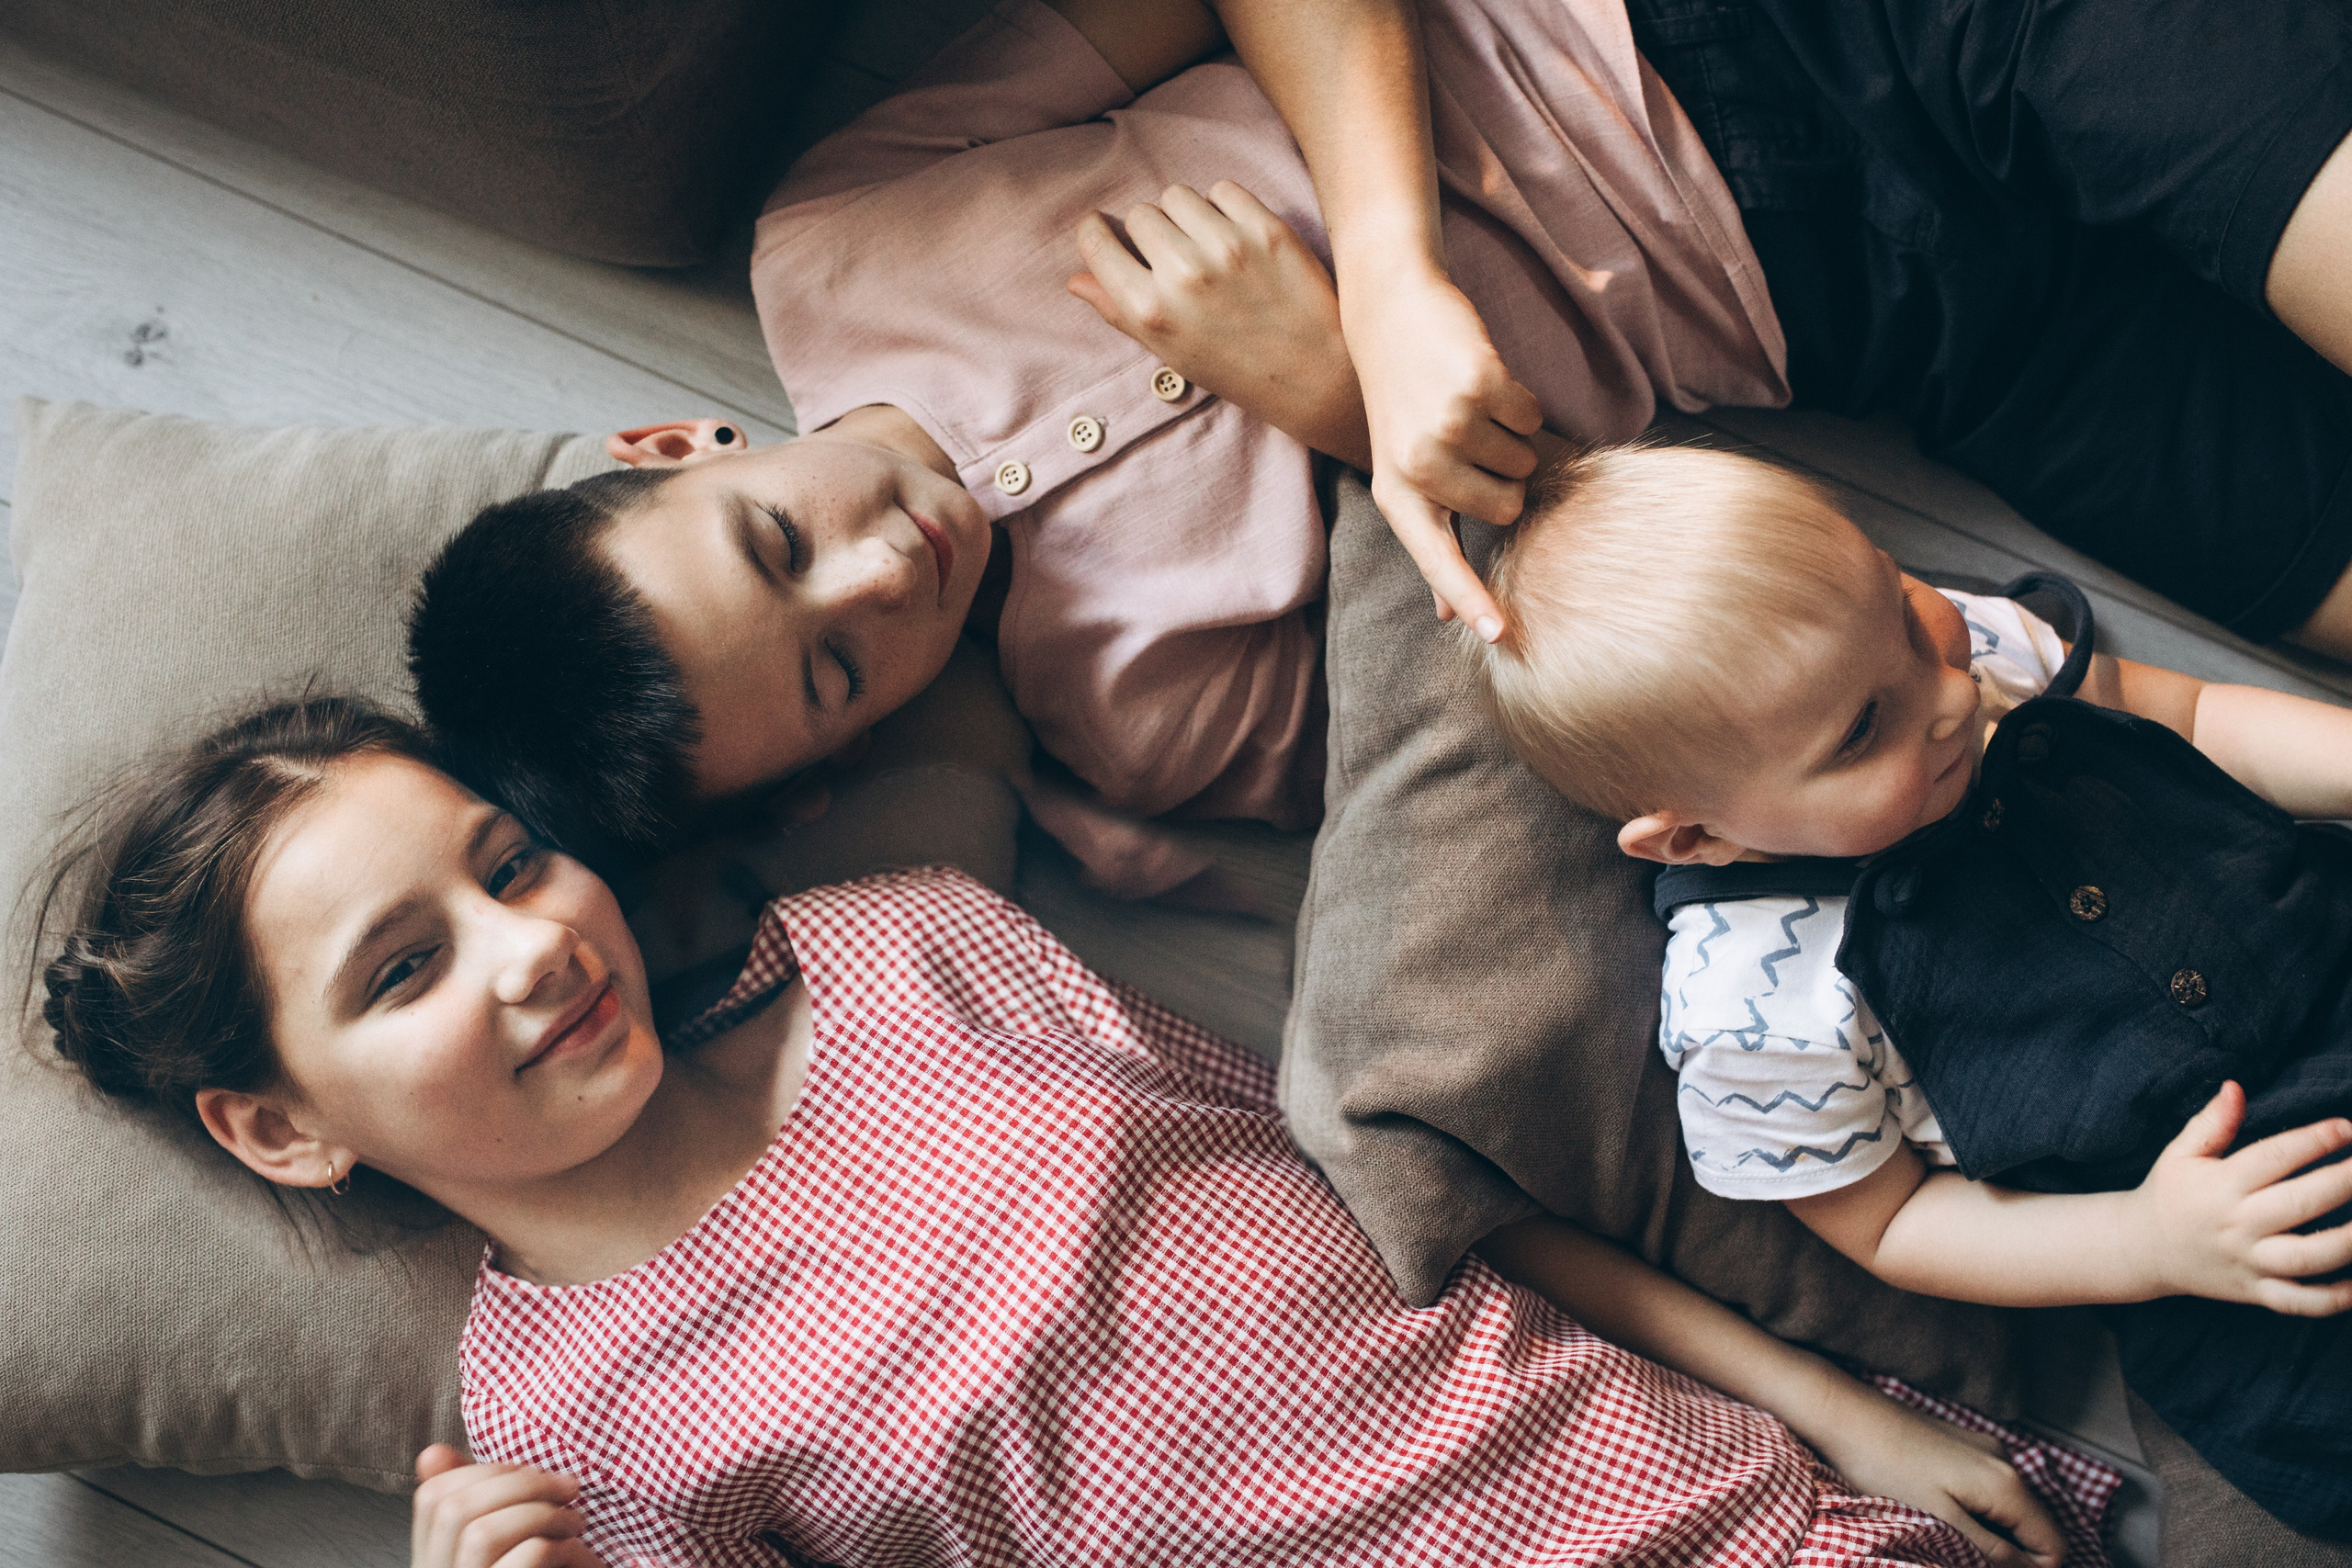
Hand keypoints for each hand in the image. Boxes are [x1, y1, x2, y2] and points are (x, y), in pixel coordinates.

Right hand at [412, 1444, 602, 1567]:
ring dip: (541, 1512)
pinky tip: (577, 1552)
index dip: (483, 1470)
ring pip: (482, 1533)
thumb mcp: (504, 1540)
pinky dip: (558, 1545)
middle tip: (568, 1488)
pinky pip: (524, 1560)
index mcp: (433, 1563)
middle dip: (521, 1482)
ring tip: (576, 1520)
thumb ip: (475, 1502)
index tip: (531, 1473)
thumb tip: (433, 1453)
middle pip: (455, 1509)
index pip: (432, 1497)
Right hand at [1069, 181, 1371, 468]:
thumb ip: (1119, 311)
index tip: (1108, 233)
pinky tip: (1236, 239)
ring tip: (1207, 247)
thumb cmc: (1237, 369)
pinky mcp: (1265, 228)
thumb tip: (1075, 279)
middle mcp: (1182, 274)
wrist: (1316, 375)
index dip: (1098, 233)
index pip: (1097, 241)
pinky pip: (1222, 190)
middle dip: (1151, 231)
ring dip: (1186, 215)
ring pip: (1178, 195)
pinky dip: (1224, 208)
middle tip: (1175, 257)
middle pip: (1140, 214)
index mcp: (1150, 310)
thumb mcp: (1170, 353)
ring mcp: (1226, 247)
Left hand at [1338, 263, 1541, 640]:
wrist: (1390, 316)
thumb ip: (1433, 541)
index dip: (1472, 600)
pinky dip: (1520, 402)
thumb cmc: (1403, 403)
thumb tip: (1445, 616)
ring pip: (1524, 460)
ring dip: (1511, 436)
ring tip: (1469, 408)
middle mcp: (1419, 467)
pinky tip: (1482, 383)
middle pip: (1507, 506)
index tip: (1502, 635)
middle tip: (1467, 441)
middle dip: (1505, 477)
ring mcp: (1447, 426)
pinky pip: (1532, 417)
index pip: (1439, 562)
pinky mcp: (1477, 386)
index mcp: (1399, 497)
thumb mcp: (1403, 476)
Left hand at [1804, 1392, 2063, 1567]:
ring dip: (1989, 1534)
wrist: (1843, 1413)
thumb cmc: (1883, 1467)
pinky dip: (1975, 1511)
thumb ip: (1992, 1551)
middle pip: (2034, 1527)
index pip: (2053, 1545)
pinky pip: (1988, 1490)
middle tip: (1960, 1556)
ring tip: (1945, 1537)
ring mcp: (1983, 1448)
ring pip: (2009, 1510)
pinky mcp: (1961, 1445)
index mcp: (2007, 1484)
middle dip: (2010, 1554)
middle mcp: (2005, 1461)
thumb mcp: (1941, 1521)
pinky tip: (1937, 1512)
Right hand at [2130, 1081, 2351, 1312]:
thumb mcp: (2180, 1153)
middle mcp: (2236, 1225)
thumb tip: (2236, 1087)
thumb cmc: (2168, 1194)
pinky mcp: (2255, 1291)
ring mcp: (2248, 1262)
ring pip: (2307, 1257)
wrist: (2141, 1249)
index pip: (2274, 1157)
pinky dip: (2333, 1299)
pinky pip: (2299, 1302)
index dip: (2315, 1140)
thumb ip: (2211, 1122)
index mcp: (2220, 1186)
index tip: (2345, 1128)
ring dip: (2347, 1240)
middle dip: (2344, 1182)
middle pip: (2300, 1204)